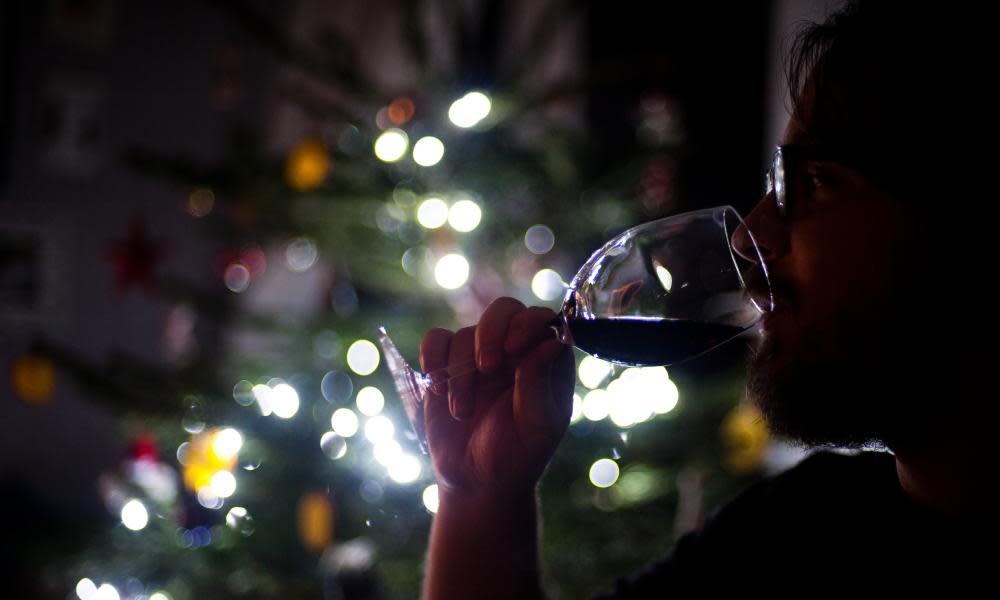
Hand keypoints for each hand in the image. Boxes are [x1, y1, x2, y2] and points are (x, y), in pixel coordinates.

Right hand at [420, 297, 574, 499]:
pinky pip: (436, 339)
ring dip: (461, 373)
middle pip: (505, 310)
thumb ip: (539, 383)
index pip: (544, 320)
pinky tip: (437, 385)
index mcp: (546, 362)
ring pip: (467, 332)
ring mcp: (480, 356)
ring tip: (463, 411)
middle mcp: (515, 352)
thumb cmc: (516, 456)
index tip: (514, 350)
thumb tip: (550, 341)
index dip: (529, 325)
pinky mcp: (448, 365)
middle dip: (491, 332)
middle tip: (486, 367)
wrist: (475, 482)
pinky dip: (433, 356)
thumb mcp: (536, 426)